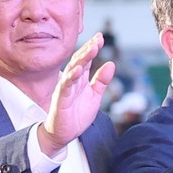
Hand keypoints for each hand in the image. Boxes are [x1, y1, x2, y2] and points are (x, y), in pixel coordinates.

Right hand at [34, 36, 115, 158]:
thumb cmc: (77, 115)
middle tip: (98, 39)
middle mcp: (71, 81)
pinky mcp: (60, 100)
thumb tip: (111, 63)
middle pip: (79, 61)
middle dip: (88, 49)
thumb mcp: (94, 96)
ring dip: (82, 59)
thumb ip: (102, 81)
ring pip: (72, 70)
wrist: (63, 134)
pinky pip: (65, 86)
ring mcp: (65, 89)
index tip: (100, 37)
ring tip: (92, 49)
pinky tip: (78, 70)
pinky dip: (71, 77)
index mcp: (80, 80)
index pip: (86, 60)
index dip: (93, 48)